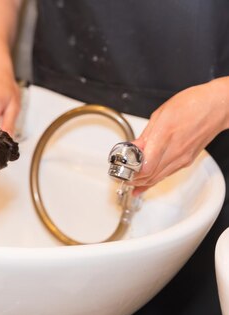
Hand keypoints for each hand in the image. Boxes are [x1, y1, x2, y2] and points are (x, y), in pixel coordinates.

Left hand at [131, 77, 228, 192]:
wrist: (217, 107)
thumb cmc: (192, 105)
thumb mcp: (161, 115)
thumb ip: (145, 135)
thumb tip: (132, 147)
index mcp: (165, 136)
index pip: (145, 165)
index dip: (131, 171)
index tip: (121, 168)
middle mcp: (175, 152)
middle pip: (149, 175)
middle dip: (132, 179)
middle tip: (120, 176)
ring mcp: (182, 158)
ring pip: (157, 178)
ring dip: (141, 182)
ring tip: (128, 181)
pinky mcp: (186, 161)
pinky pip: (166, 175)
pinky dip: (152, 181)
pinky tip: (142, 185)